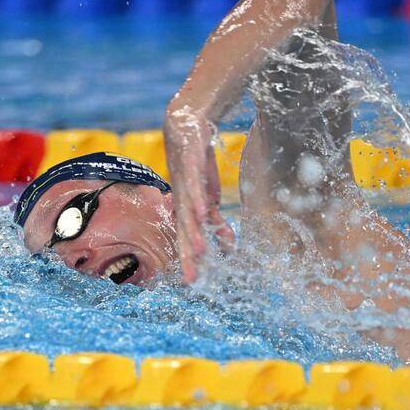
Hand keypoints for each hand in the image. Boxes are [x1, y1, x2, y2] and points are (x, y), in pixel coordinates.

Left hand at [164, 103, 235, 282]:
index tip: (191, 282)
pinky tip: (202, 212)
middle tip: (190, 278)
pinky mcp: (191, 166)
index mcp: (186, 210)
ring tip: (197, 250)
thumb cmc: (195, 166)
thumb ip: (215, 221)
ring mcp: (185, 184)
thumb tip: (227, 244)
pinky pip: (194, 185)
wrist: (184, 127)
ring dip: (193, 231)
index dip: (188, 260)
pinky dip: (198, 199)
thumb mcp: (209, 197)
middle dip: (187, 256)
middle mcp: (182, 200)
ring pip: (189, 212)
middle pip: (184, 232)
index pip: (186, 239)